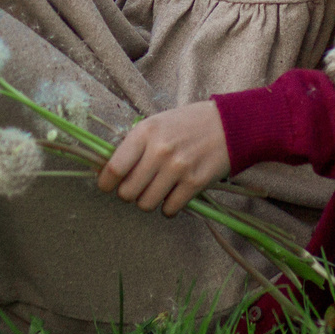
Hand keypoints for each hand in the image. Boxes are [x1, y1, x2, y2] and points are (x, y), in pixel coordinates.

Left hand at [97, 101, 230, 216]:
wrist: (228, 124)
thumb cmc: (186, 124)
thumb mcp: (156, 124)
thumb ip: (134, 145)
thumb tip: (108, 172)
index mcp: (145, 132)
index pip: (115, 168)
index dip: (106, 183)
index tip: (107, 186)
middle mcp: (159, 151)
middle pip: (127, 192)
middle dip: (128, 193)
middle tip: (137, 186)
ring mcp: (178, 168)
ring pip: (146, 204)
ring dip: (148, 201)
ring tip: (156, 189)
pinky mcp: (195, 183)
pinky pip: (169, 209)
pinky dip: (168, 207)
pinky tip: (173, 194)